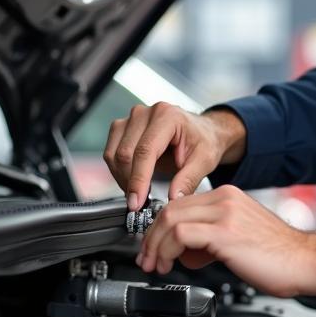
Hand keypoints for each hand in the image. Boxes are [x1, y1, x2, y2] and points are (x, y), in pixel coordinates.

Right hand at [104, 104, 246, 210]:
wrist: (203, 132)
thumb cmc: (204, 142)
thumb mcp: (204, 161)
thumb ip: (189, 179)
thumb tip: (173, 199)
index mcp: (168, 116)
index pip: (145, 150)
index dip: (138, 179)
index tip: (137, 202)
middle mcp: (145, 113)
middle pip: (125, 153)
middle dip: (130, 183)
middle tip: (141, 203)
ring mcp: (131, 119)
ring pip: (113, 155)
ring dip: (122, 178)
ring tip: (140, 192)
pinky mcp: (122, 128)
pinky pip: (110, 153)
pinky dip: (118, 172)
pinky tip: (134, 181)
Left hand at [137, 184, 315, 301]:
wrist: (307, 262)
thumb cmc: (281, 257)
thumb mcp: (240, 239)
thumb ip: (213, 240)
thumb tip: (188, 254)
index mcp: (230, 197)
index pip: (181, 204)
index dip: (161, 227)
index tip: (155, 247)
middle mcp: (226, 199)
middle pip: (170, 208)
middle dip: (152, 236)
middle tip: (148, 259)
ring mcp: (225, 213)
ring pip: (170, 218)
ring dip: (155, 245)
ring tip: (156, 265)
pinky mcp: (225, 232)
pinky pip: (180, 233)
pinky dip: (167, 249)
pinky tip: (170, 265)